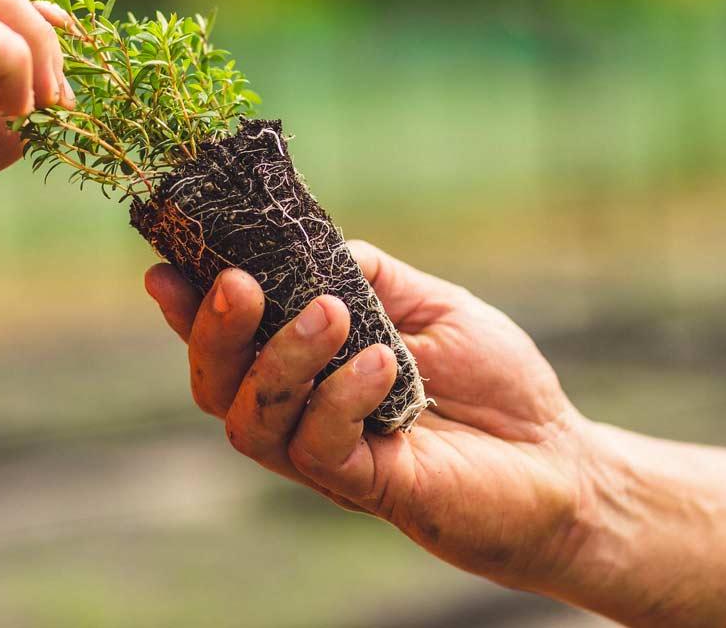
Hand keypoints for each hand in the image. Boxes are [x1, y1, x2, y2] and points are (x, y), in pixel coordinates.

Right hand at [145, 242, 597, 595]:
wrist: (560, 457)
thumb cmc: (492, 379)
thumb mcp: (427, 303)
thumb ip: (364, 274)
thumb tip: (306, 240)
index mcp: (304, 364)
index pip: (228, 338)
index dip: (187, 305)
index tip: (165, 264)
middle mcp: (299, 411)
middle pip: (215, 382)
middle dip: (213, 330)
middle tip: (238, 283)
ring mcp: (325, 454)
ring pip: (251, 418)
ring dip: (280, 357)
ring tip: (331, 314)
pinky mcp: (364, 485)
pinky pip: (318, 445)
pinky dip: (339, 396)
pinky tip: (384, 364)